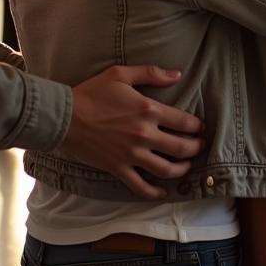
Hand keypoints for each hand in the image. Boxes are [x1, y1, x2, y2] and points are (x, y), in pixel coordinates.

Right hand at [65, 66, 204, 199]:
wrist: (65, 116)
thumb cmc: (92, 92)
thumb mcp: (121, 74)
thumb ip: (151, 73)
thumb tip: (177, 74)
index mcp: (148, 110)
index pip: (184, 122)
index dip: (197, 127)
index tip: (201, 128)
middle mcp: (144, 135)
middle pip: (181, 148)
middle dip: (196, 148)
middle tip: (200, 146)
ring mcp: (132, 155)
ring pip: (166, 169)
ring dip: (182, 169)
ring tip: (187, 166)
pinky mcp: (119, 168)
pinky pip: (141, 186)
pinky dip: (155, 192)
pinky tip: (163, 192)